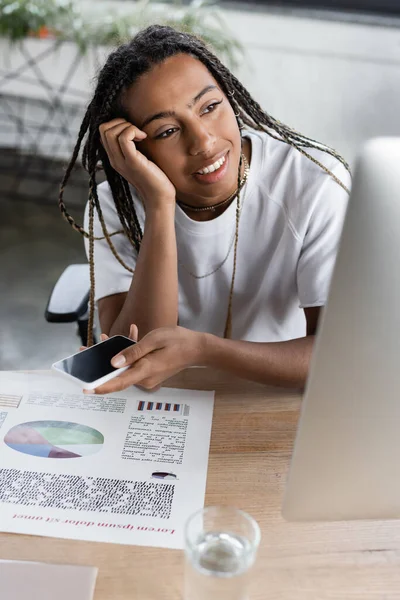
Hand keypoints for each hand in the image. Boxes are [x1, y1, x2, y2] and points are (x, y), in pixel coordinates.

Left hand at [84, 326, 207, 394]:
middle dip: (102, 361)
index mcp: (146, 370)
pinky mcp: (149, 374)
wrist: (197, 348)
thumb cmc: (178, 340)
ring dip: (116, 354)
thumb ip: (132, 351)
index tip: (86, 389)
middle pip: (118, 374)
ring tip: (106, 336)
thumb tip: (113, 362)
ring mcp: (148, 378)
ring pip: (124, 368)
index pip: (119, 382)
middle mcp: (145, 378)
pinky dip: (128, 355)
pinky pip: (133, 366)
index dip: (101, 386)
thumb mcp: (154, 340)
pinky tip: (130, 336)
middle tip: (86, 348)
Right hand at [99, 118, 175, 210]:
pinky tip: (144, 137)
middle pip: (103, 129)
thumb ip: (133, 147)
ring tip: (141, 135)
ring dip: (127, 126)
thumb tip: (135, 129)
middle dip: (120, 122)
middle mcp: (114, 159)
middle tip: (136, 132)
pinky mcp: (132, 162)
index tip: (133, 132)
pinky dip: (133, 131)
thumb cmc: (154, 177)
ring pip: (111, 132)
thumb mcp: (140, 159)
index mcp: (114, 158)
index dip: (116, 124)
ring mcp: (121, 161)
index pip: (103, 132)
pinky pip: (124, 138)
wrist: (159, 197)